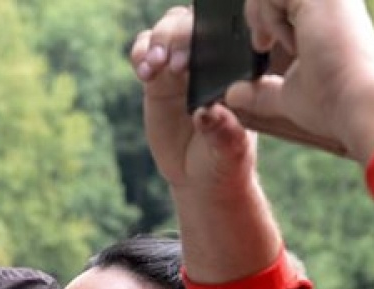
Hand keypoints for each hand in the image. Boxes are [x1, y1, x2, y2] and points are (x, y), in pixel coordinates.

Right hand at [130, 6, 259, 192]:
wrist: (200, 179)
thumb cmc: (224, 161)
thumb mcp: (230, 151)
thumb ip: (222, 132)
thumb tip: (207, 113)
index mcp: (234, 70)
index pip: (223, 35)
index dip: (206, 37)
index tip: (194, 62)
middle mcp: (208, 61)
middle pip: (189, 24)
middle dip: (177, 36)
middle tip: (173, 64)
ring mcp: (181, 68)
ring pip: (166, 31)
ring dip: (157, 41)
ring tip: (154, 66)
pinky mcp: (157, 80)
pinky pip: (144, 53)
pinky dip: (140, 54)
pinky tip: (144, 73)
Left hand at [226, 0, 373, 161]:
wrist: (358, 105)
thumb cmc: (335, 102)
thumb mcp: (289, 94)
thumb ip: (262, 91)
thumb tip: (234, 95)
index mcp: (327, 13)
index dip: (266, 12)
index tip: (261, 46)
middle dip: (258, 9)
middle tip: (259, 43)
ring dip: (260, 13)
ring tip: (266, 44)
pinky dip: (266, 16)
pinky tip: (281, 41)